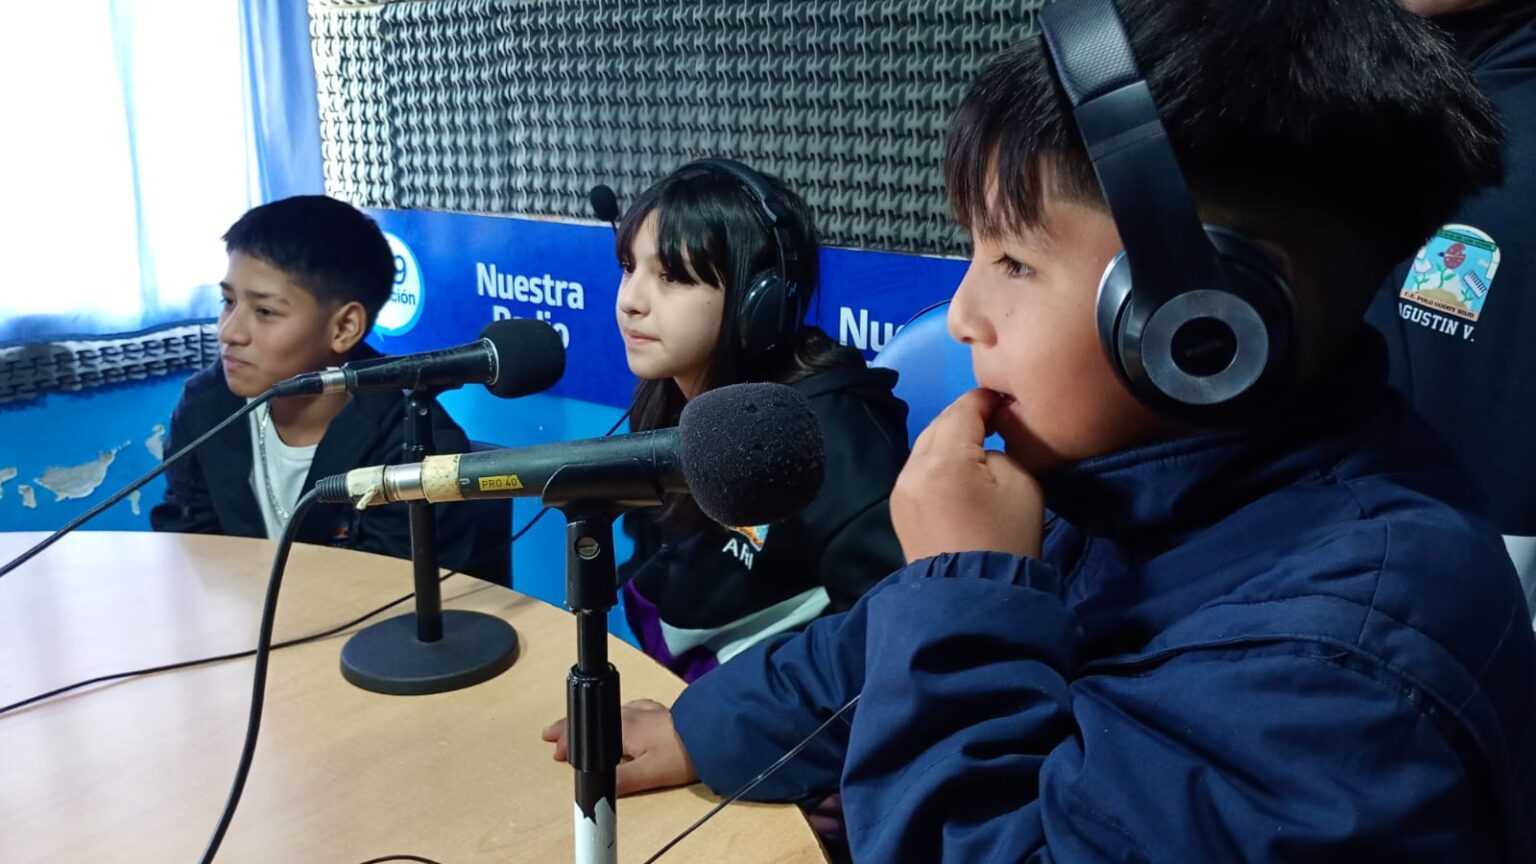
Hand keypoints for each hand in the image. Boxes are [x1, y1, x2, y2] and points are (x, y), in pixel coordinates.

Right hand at [541, 698, 697, 795]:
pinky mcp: (658, 711)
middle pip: (593, 719)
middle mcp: (631, 714)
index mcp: (624, 728)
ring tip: (580, 728)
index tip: (557, 753)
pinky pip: (628, 709)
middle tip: (552, 734)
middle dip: (570, 726)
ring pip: (608, 713)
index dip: (568, 742)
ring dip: (591, 722)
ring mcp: (645, 710)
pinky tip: (622, 717)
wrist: (714, 733)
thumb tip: (596, 788)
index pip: (587, 734)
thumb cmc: (683, 752)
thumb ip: (621, 781)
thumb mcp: (649, 773)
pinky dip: (614, 715)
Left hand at [890, 389, 1044, 561]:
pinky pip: (918, 471)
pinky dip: (936, 462)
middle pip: (938, 424)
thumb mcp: (1021, 485)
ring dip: (948, 439)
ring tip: (975, 446)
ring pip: (925, 446)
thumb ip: (999, 451)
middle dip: (964, 417)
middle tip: (993, 421)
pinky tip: (956, 473)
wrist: (974, 597)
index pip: (963, 410)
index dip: (985, 400)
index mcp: (944, 460)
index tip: (1004, 400)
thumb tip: (981, 448)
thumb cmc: (1006, 539)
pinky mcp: (899, 509)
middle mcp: (912, 469)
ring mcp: (900, 491)